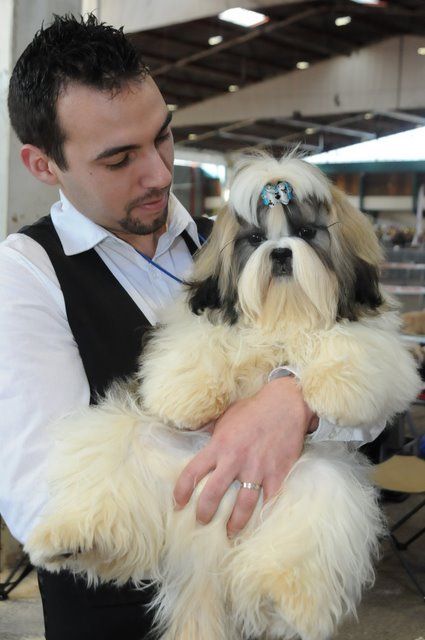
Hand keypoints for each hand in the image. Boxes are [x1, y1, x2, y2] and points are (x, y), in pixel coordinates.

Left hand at [173, 377, 317, 537]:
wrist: (285, 404)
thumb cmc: (253, 409)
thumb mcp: (225, 417)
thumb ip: (210, 432)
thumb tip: (193, 435)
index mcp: (219, 445)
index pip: (192, 472)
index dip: (182, 490)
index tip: (178, 503)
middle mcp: (235, 459)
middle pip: (213, 494)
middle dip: (205, 513)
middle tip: (202, 521)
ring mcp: (257, 468)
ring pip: (242, 505)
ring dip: (234, 523)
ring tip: (230, 533)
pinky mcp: (277, 474)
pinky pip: (269, 501)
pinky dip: (264, 515)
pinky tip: (260, 525)